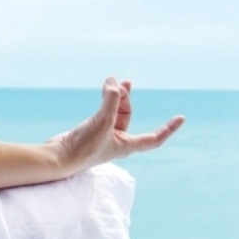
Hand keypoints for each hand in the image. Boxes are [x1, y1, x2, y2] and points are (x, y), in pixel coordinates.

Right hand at [49, 76, 184, 173]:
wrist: (58, 158)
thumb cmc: (83, 146)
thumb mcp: (103, 120)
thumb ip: (111, 99)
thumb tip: (114, 81)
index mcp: (126, 146)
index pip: (154, 139)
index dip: (168, 129)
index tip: (181, 118)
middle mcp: (116, 142)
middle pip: (128, 115)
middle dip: (126, 98)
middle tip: (121, 84)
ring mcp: (102, 136)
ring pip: (115, 111)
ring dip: (116, 96)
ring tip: (113, 80)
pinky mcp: (89, 130)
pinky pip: (102, 111)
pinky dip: (105, 99)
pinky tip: (104, 89)